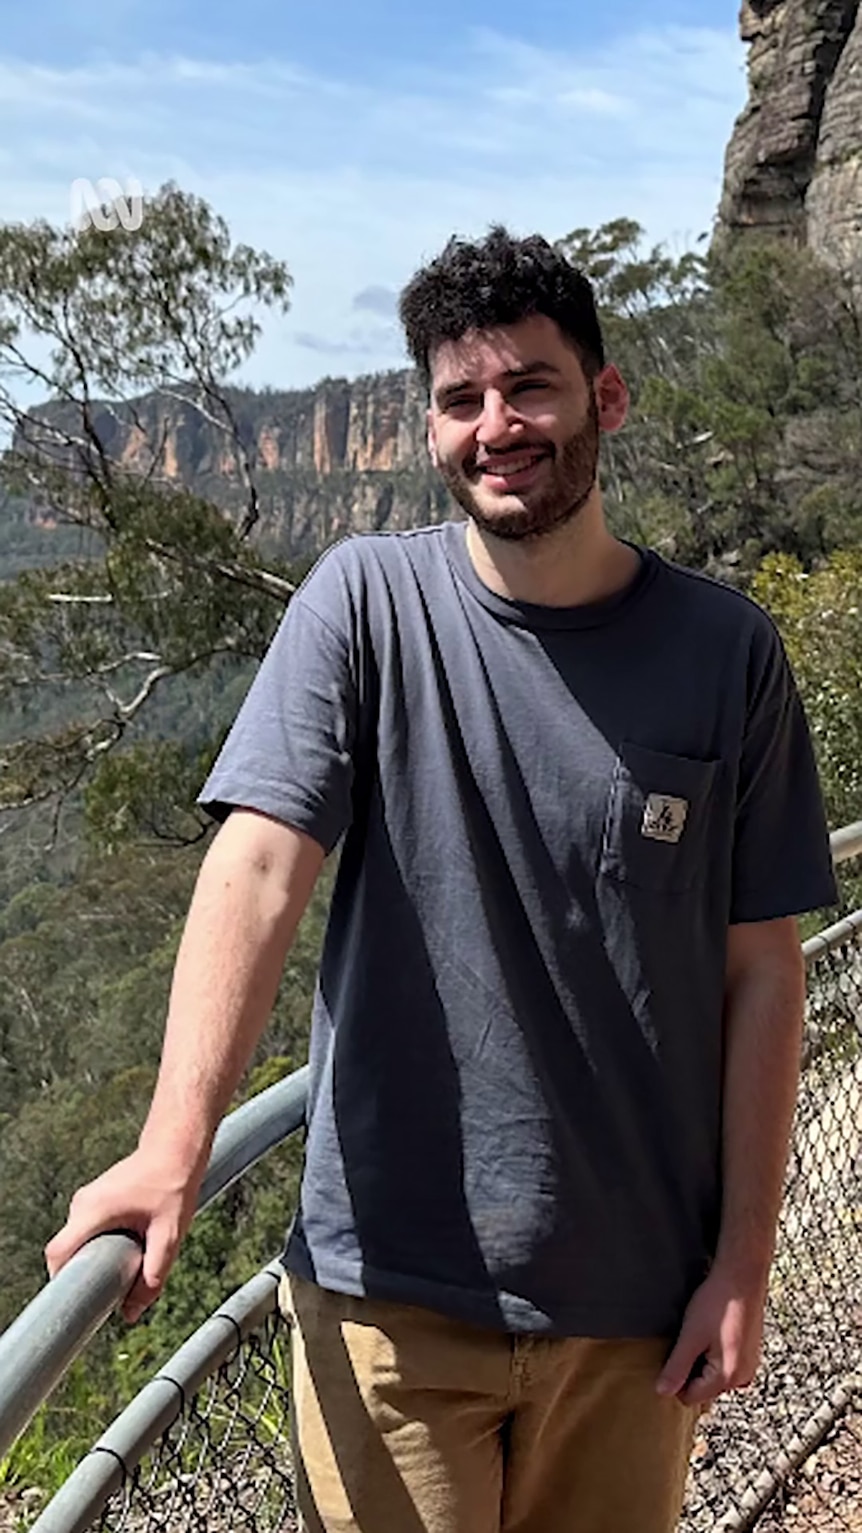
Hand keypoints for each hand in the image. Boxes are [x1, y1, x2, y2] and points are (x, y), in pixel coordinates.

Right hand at [45, 1149, 201, 1323]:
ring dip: (96, 1257)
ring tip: (126, 1262)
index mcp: (94, 1210)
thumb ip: (152, 1275)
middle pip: (68, 1250)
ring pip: (78, 1241)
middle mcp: (83, 1203)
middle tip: (113, 1285)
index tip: (79, 1300)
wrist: (176, 1150)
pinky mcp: (95, 1199)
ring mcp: (87, 1199)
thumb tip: (132, 1313)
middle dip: (86, 1272)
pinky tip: (127, 1246)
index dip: (62, 1281)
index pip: (58, 1252)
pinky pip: (87, 1230)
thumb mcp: (168, 1236)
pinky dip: (100, 1244)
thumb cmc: (173, 1186)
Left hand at [655, 1265, 766, 1406]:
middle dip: (691, 1368)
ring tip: (699, 1333)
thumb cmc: (717, 1303)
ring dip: (702, 1359)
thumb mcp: (691, 1336)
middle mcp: (743, 1378)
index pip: (690, 1396)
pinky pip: (725, 1363)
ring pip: (713, 1374)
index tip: (671, 1353)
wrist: (743, 1275)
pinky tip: (711, 1330)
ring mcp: (748, 1365)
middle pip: (703, 1387)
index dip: (675, 1378)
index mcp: (728, 1378)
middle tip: (686, 1340)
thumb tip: (662, 1392)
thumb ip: (677, 1367)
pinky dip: (714, 1351)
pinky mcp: (749, 1352)